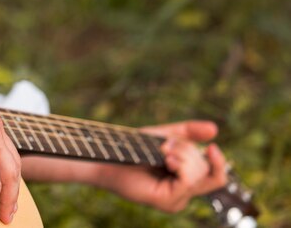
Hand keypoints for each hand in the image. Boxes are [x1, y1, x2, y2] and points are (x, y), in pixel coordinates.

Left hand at [100, 120, 227, 211]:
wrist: (110, 155)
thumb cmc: (134, 147)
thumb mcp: (165, 135)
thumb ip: (188, 133)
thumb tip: (214, 128)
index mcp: (185, 180)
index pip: (215, 176)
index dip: (219, 163)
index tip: (213, 147)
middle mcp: (183, 193)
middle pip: (208, 172)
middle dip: (188, 150)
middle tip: (165, 145)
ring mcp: (176, 200)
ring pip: (199, 175)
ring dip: (182, 154)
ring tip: (162, 151)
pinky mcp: (166, 201)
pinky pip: (188, 181)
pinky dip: (180, 164)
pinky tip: (166, 159)